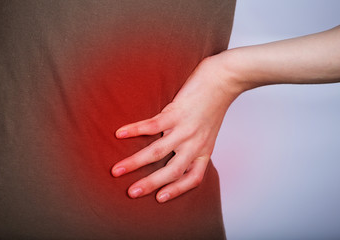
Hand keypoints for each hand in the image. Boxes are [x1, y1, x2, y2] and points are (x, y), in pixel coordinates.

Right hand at [111, 56, 238, 202]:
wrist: (224, 79)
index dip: (177, 191)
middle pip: (172, 171)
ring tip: (117, 170)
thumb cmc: (214, 105)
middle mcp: (195, 144)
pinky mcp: (176, 112)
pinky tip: (119, 133)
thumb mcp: (209, 131)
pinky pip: (152, 126)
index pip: (193, 178)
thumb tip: (173, 151)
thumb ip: (194, 144)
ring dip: (135, 163)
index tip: (159, 198)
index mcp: (204, 150)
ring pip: (158, 152)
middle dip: (150, 184)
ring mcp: (185, 129)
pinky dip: (134, 130)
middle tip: (131, 192)